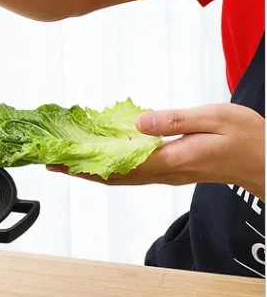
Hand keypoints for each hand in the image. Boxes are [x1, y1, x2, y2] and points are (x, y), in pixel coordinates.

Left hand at [48, 103, 265, 200]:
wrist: (266, 161)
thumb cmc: (247, 137)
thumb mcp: (214, 117)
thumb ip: (175, 120)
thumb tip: (138, 123)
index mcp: (171, 160)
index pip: (118, 165)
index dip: (87, 165)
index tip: (63, 160)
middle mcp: (164, 173)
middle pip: (112, 176)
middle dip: (80, 171)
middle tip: (52, 164)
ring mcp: (166, 175)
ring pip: (120, 178)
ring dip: (91, 173)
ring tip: (67, 165)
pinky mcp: (170, 173)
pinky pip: (132, 174)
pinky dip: (111, 170)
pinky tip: (101, 161)